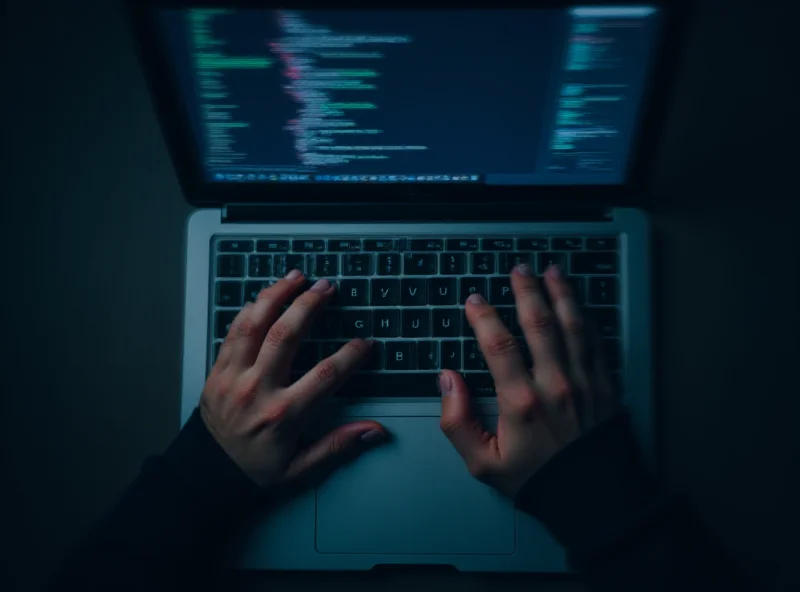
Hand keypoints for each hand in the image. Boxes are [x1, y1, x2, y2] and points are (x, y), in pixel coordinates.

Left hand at [200, 270, 385, 486]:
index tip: (365, 343)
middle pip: (286, 335)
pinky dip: (249, 311)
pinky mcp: (217, 371)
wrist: (208, 473)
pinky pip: (233, 332)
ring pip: (255, 324)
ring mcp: (233, 377)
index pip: (324, 376)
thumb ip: (339, 446)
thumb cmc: (256, 469)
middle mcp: (257, 389)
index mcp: (282, 414)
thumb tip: (376, 431)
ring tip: (296, 277)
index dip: (349, 356)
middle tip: (326, 287)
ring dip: (276, 296)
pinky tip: (263, 297)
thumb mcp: (301, 469)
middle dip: (309, 305)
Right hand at [439, 263, 617, 496]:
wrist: (593, 498)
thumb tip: (447, 380)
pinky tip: (577, 301)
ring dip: (560, 293)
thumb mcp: (483, 464)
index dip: (483, 317)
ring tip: (551, 270)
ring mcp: (584, 382)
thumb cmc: (537, 480)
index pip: (498, 346)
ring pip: (571, 324)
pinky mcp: (605, 385)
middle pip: (539, 323)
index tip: (474, 301)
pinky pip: (596, 340)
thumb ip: (457, 422)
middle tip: (517, 270)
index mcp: (521, 402)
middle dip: (526, 291)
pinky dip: (585, 316)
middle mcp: (555, 385)